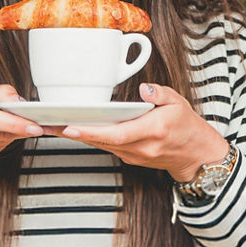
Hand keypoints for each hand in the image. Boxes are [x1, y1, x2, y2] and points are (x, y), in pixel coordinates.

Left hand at [57, 83, 229, 181]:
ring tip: (54, 125)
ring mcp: (134, 155)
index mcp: (152, 131)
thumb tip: (145, 89)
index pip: (116, 134)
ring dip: (78, 136)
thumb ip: (160, 94)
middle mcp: (141, 147)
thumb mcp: (179, 104)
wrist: (197, 157)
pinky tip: (76, 129)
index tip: (71, 126)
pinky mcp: (130, 157)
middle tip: (48, 124)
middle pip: (101, 141)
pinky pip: (106, 147)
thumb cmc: (188, 128)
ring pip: (101, 145)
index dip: (91, 131)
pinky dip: (90, 138)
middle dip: (73, 133)